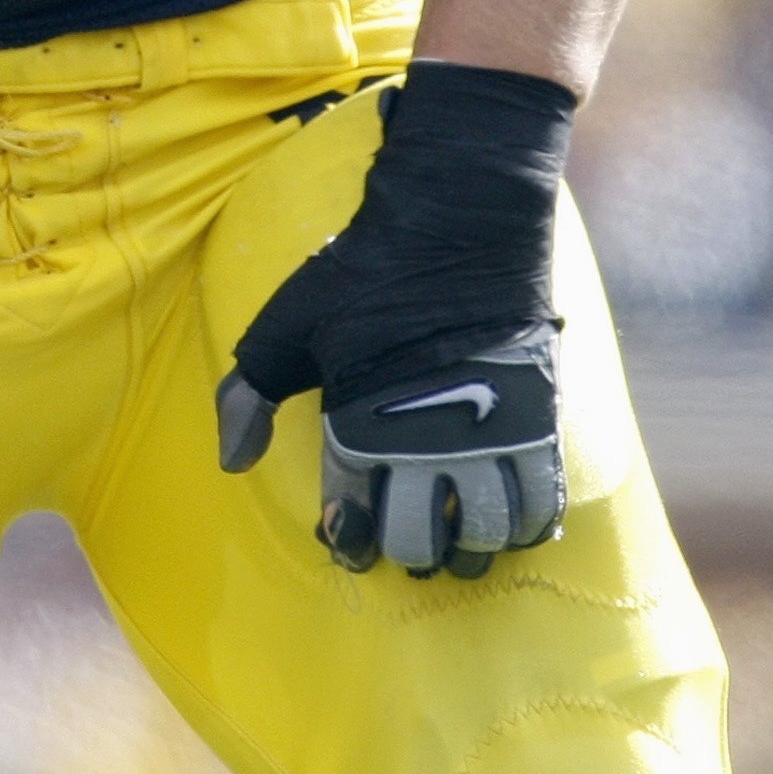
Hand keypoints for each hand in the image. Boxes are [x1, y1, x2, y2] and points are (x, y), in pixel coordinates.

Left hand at [215, 61, 573, 578]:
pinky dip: (524, 525)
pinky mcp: (539, 422)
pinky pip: (540, 504)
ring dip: (467, 547)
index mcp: (358, 428)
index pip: (350, 519)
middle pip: (418, 540)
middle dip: (407, 550)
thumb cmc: (363, 275)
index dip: (347, 537)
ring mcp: (488, 436)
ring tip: (455, 538)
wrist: (456, 224)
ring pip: (482, 534)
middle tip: (404, 540)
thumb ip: (251, 394)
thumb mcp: (288, 326)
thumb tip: (232, 463)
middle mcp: (425, 444)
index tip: (346, 537)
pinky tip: (507, 522)